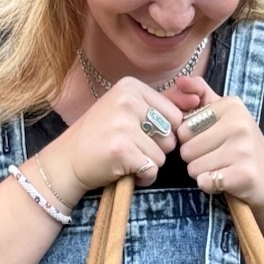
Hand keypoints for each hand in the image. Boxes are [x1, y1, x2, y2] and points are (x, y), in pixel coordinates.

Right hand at [41, 78, 180, 199]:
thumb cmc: (99, 137)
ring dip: (148, 165)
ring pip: (162, 155)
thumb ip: (160, 106)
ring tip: (125, 159)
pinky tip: (125, 171)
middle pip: (170, 134)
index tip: (139, 135)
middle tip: (130, 149)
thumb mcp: (127, 111)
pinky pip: (151, 169)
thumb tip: (197, 99)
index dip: (163, 134)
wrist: (66, 161)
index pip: (173, 114)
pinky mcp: (121, 149)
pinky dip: (143, 177)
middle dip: (156, 149)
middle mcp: (127, 100)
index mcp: (131, 86)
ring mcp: (123, 124)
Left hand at [172, 78, 263, 206]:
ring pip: (193, 168)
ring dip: (201, 173)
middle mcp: (239, 124)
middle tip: (216, 158)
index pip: (183, 128)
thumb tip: (180, 80)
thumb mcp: (224, 114)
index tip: (210, 141)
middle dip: (195, 158)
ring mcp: (243, 149)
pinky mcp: (244, 174)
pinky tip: (223, 181)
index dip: (190, 140)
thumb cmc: (239, 145)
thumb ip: (201, 95)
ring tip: (221, 168)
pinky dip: (209, 186)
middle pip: (186, 149)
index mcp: (231, 106)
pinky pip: (205, 182)